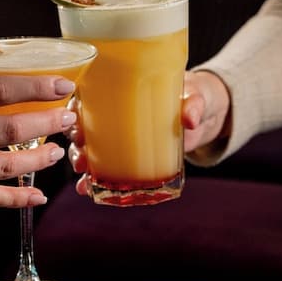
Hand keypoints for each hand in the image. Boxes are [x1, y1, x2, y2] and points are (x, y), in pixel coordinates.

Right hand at [67, 69, 230, 195]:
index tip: (74, 119)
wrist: (207, 115)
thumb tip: (190, 119)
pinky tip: (89, 189)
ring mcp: (121, 139)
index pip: (89, 96)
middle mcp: (115, 116)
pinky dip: (95, 181)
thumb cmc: (195, 95)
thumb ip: (194, 104)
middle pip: (84, 126)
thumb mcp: (196, 95)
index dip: (76, 108)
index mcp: (123, 91)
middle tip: (81, 155)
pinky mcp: (130, 158)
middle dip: (76, 143)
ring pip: (89, 150)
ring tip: (84, 175)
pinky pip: (107, 169)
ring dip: (82, 163)